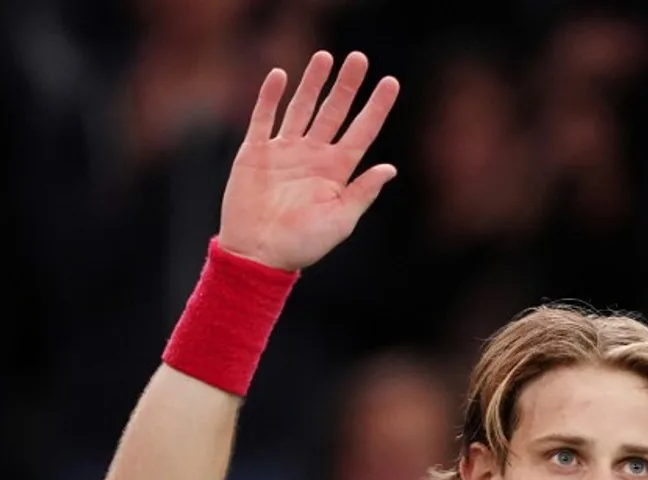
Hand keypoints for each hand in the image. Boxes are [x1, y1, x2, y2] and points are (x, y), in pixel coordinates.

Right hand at [218, 51, 399, 269]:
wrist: (258, 255)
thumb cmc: (302, 245)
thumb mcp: (340, 221)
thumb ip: (363, 192)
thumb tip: (390, 168)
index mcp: (336, 172)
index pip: (362, 132)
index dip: (376, 107)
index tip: (391, 82)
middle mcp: (313, 156)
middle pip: (334, 112)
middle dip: (346, 85)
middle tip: (359, 58)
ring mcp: (284, 152)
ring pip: (302, 107)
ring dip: (312, 82)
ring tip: (324, 56)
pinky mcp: (255, 153)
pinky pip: (263, 118)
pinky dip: (270, 97)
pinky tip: (279, 75)